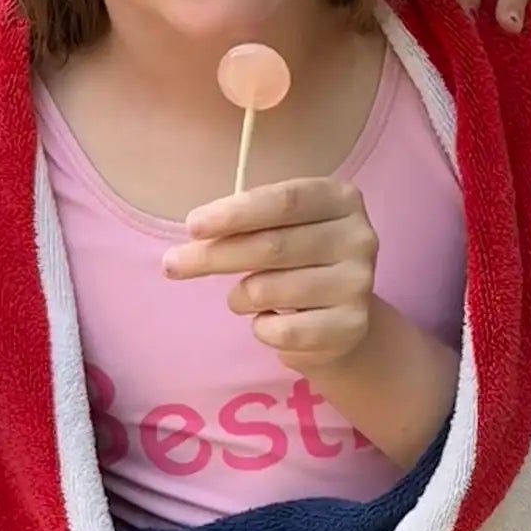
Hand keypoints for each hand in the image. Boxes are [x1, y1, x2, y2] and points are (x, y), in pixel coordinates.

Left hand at [165, 177, 376, 372]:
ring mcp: (359, 284)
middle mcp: (359, 238)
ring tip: (244, 297)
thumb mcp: (278, 229)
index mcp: (341, 199)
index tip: (192, 225)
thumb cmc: (296, 262)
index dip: (235, 212)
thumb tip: (195, 236)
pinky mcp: (351, 326)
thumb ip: (246, 225)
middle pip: (272, 246)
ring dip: (238, 297)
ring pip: (269, 290)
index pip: (285, 201)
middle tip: (172, 264)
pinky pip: (282, 331)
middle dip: (214, 256)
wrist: (340, 320)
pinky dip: (261, 328)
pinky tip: (270, 321)